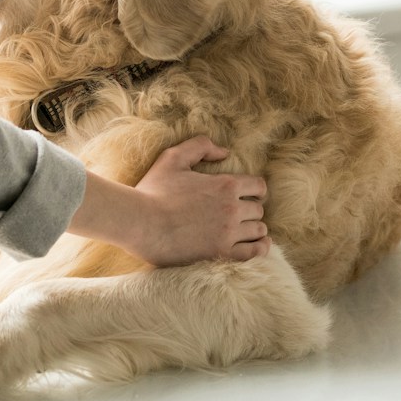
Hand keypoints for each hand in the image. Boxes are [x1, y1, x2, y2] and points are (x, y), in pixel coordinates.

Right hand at [132, 137, 269, 265]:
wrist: (140, 223)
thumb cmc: (154, 190)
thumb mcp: (173, 157)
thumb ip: (200, 146)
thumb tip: (224, 152)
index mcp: (226, 184)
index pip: (258, 186)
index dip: (255, 190)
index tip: (249, 195)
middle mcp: (232, 208)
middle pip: (258, 210)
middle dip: (251, 210)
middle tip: (239, 214)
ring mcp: (228, 233)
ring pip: (259, 231)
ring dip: (254, 229)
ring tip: (246, 231)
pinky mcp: (221, 254)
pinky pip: (253, 253)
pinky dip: (260, 249)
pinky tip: (258, 246)